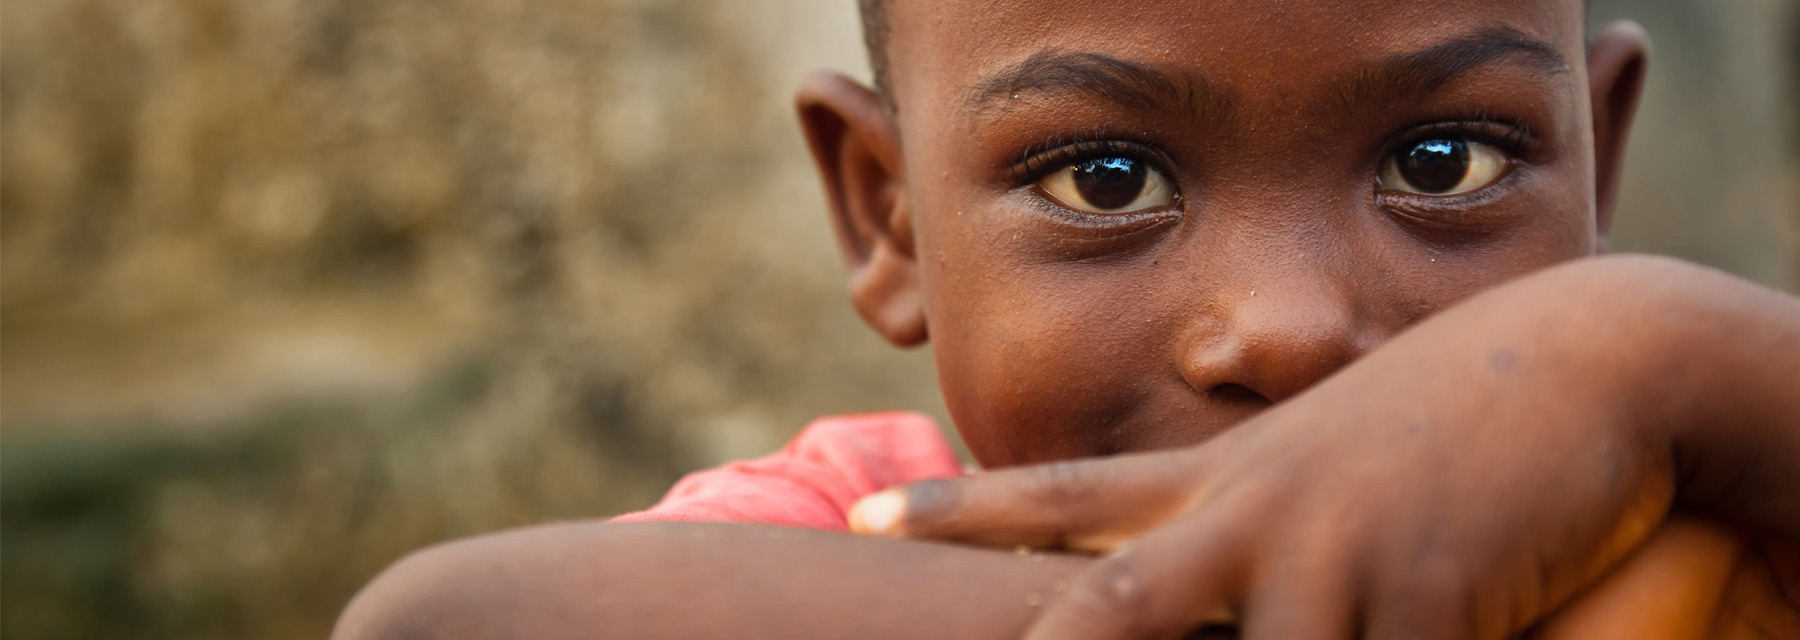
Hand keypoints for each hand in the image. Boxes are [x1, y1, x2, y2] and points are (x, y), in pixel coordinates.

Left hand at [852, 260, 1704, 639]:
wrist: (1583, 361)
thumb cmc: (1438, 422)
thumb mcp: (1318, 460)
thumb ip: (1240, 516)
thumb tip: (1181, 565)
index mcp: (1217, 481)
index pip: (1062, 493)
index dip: (960, 513)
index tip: (863, 522)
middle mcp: (1254, 515)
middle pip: (1108, 609)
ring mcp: (1336, 556)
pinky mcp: (1431, 597)